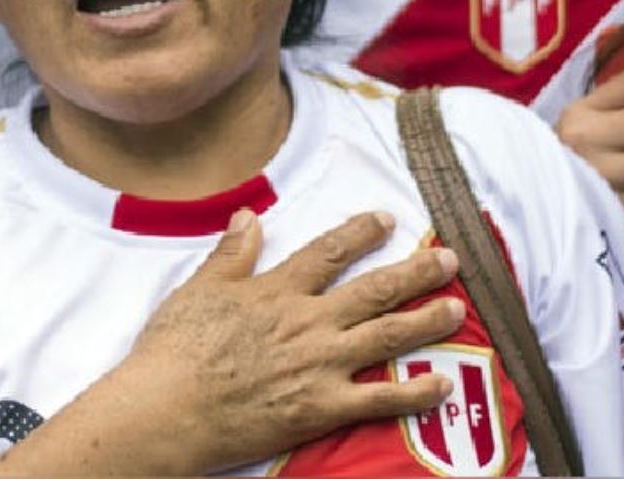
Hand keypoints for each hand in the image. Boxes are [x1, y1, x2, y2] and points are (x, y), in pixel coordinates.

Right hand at [0, 210, 460, 474]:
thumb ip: (231, 253)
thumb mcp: (199, 289)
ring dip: (426, 320)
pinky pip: (380, 400)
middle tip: (451, 259)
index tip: (386, 219)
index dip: (360, 233)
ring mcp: (320, 365)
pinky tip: (442, 385)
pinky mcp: (322, 408)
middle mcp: (308, 322)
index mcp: (277, 290)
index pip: (328, 252)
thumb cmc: (174, 351)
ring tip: (456, 307)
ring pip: (387, 336)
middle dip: (415, 271)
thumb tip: (249, 215)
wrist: (167, 409)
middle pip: (373, 289)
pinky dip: (415, 393)